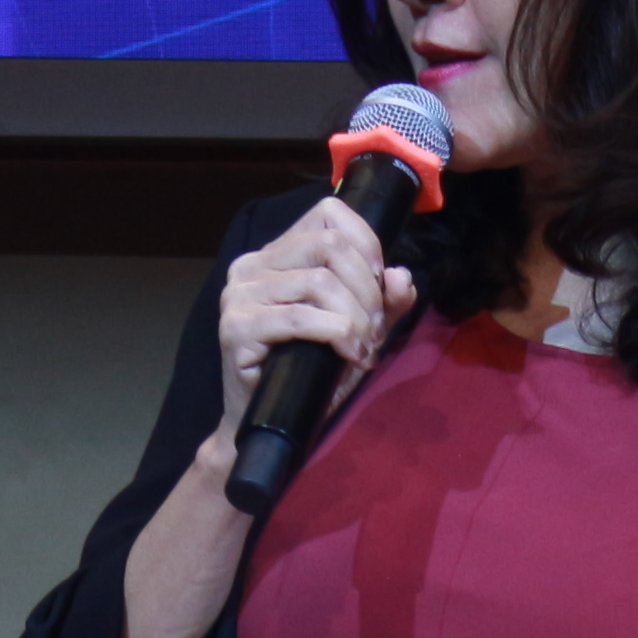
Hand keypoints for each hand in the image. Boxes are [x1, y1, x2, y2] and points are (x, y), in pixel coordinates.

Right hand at [210, 194, 417, 447]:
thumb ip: (383, 301)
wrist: (270, 423)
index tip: (379, 285)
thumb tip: (401, 277)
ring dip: (356, 318)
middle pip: (329, 246)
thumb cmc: (310, 371)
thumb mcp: (358, 329)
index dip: (367, 244)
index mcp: (277, 253)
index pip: (328, 214)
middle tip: (375, 329)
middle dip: (367, 288)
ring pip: (319, 282)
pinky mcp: (236, 327)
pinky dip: (337, 334)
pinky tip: (349, 355)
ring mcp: (239, 294)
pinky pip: (300, 317)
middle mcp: (251, 264)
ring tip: (363, 348)